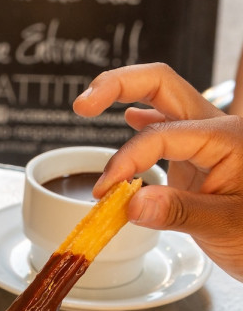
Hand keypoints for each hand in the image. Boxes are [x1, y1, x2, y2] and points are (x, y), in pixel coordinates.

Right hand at [74, 63, 242, 281]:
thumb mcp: (226, 225)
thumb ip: (179, 212)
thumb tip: (131, 204)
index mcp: (227, 138)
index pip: (160, 135)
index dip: (126, 161)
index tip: (104, 192)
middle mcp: (216, 131)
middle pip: (162, 85)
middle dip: (119, 86)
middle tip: (82, 105)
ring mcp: (206, 143)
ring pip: (163, 99)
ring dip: (126, 95)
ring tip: (88, 106)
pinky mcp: (198, 160)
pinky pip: (167, 126)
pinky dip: (143, 119)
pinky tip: (128, 117)